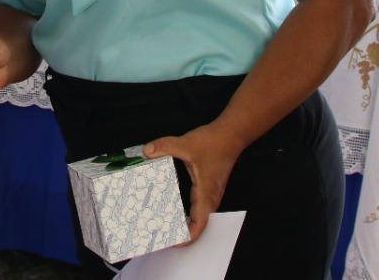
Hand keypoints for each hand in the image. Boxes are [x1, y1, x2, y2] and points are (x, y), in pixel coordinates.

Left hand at [143, 122, 248, 243]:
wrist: (230, 135)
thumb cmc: (215, 143)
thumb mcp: (186, 143)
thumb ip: (165, 146)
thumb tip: (147, 151)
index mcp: (205, 192)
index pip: (199, 223)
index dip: (188, 237)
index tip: (174, 242)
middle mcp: (210, 196)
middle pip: (198, 223)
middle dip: (182, 232)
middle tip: (163, 234)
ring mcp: (210, 193)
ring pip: (199, 215)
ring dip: (185, 222)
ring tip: (167, 224)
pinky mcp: (209, 187)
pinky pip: (198, 205)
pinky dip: (188, 211)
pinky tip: (174, 206)